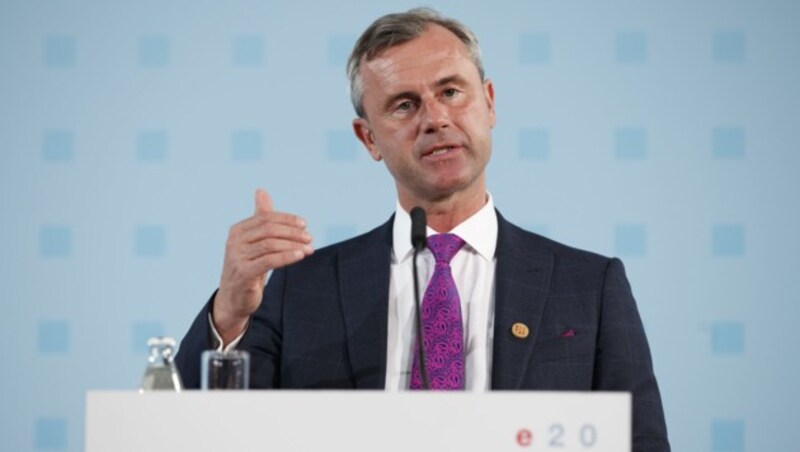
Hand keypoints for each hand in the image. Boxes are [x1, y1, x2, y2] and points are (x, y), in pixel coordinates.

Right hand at [212, 189, 312, 342]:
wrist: (234, 297)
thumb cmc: (248, 266)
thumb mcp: (254, 241)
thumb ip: (260, 218)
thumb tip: (261, 191)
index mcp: (238, 230)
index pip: (265, 217)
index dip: (287, 219)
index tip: (304, 225)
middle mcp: (234, 241)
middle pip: (269, 229)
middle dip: (292, 232)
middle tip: (309, 238)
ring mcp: (237, 257)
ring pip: (271, 244)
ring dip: (293, 245)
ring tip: (309, 249)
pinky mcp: (244, 272)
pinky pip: (269, 260)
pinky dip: (287, 256)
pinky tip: (300, 255)